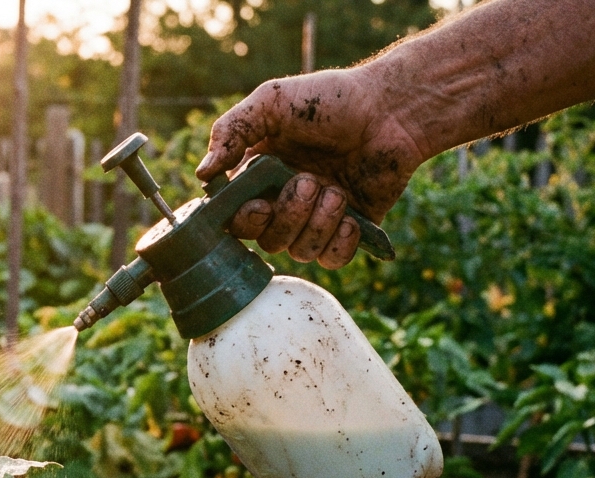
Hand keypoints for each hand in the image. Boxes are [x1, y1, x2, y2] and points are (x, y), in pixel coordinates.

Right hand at [196, 68, 427, 268]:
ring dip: (317, 223)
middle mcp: (284, 201)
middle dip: (287, 215)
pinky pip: (331, 259)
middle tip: (308, 181)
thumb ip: (231, 130)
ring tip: (337, 192)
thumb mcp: (271, 101)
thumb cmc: (330, 100)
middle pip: (266, 239)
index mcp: (259, 176)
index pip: (234, 217)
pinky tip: (350, 218)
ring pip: (299, 250)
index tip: (258, 205)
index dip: (242, 221)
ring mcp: (316, 217)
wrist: (391, 109)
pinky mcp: (349, 229)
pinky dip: (339, 244)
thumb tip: (203, 173)